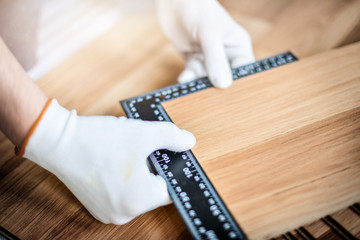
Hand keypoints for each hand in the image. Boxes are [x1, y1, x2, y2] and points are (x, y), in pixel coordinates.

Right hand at [22, 99, 195, 223]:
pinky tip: (113, 163)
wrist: (58, 142)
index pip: (170, 188)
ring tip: (123, 155)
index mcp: (139, 200)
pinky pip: (122, 194)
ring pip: (137, 191)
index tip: (166, 156)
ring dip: (137, 173)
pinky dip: (123, 180)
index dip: (170, 169)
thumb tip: (188, 141)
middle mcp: (124, 213)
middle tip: (139, 151)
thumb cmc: (99, 140)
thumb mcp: (143, 133)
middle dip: (151, 169)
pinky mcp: (98, 207)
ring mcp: (109, 213)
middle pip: (153, 190)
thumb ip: (171, 137)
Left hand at [156, 0, 254, 87]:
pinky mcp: (194, 59)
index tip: (229, 97)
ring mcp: (209, 58)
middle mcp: (225, 55)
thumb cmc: (197, 10)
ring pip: (207, 78)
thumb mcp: (210, 35)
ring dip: (198, 82)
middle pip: (225, 78)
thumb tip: (224, 85)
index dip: (238, 85)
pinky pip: (194, 74)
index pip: (244, 71)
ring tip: (191, 83)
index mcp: (237, 46)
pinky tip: (184, 78)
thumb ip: (216, 60)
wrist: (174, 2)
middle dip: (216, 87)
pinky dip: (189, 77)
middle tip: (207, 96)